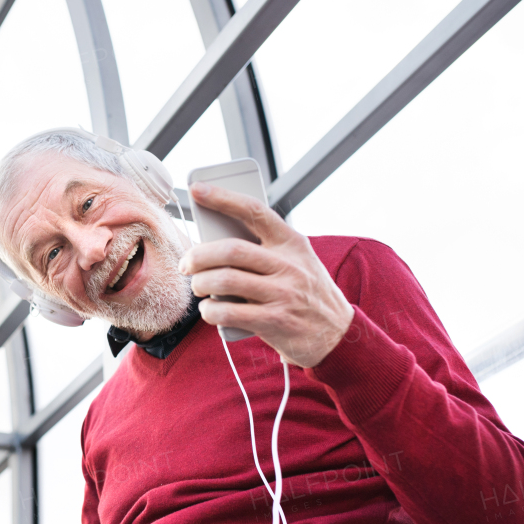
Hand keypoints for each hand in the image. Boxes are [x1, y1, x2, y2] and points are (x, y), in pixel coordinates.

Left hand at [179, 181, 353, 367]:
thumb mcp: (297, 262)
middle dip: (198, 255)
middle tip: (186, 264)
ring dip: (200, 284)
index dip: (222, 198)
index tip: (197, 189)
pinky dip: (210, 311)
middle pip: (231, 250)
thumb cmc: (305, 292)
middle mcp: (289, 265)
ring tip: (197, 287)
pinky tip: (209, 311)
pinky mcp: (275, 321)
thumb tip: (213, 241)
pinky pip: (228, 313)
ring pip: (225, 281)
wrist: (337, 334)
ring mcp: (283, 294)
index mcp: (292, 243)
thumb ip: (265, 250)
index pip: (254, 211)